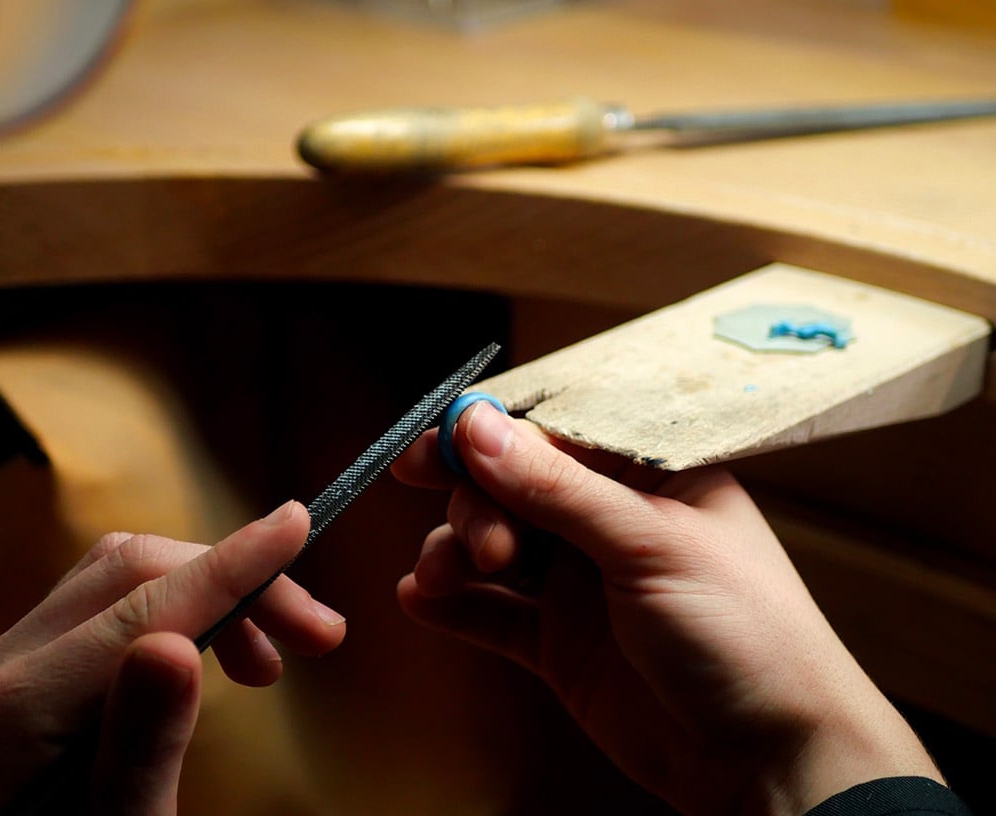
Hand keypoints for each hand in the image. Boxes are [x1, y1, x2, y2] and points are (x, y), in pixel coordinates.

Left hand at [0, 500, 345, 814]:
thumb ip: (140, 748)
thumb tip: (177, 648)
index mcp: (18, 709)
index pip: (145, 603)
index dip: (232, 566)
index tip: (298, 523)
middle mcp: (6, 666)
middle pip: (134, 569)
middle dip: (237, 583)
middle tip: (319, 634)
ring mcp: (17, 663)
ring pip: (126, 574)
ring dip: (214, 594)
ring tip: (271, 663)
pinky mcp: (37, 671)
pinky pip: (115, 602)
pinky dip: (183, 610)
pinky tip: (217, 655)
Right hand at [392, 402, 941, 815]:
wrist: (770, 759)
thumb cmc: (745, 631)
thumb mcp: (650, 545)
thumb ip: (558, 488)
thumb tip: (478, 425)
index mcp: (647, 475)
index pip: (552, 434)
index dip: (487, 434)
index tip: (434, 448)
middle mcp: (609, 522)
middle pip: (511, 487)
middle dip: (476, 503)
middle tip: (480, 541)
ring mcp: (582, 584)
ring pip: (494, 548)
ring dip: (455, 553)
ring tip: (444, 576)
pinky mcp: (561, 644)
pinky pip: (494, 614)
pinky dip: (455, 605)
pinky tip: (422, 601)